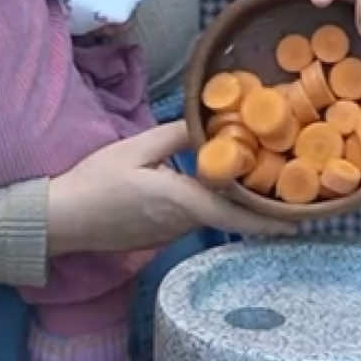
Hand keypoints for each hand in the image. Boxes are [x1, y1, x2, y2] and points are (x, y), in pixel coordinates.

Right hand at [46, 121, 295, 256]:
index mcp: (181, 201)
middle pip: (228, 213)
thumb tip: (207, 125)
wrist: (62, 219)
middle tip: (284, 184)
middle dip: (255, 202)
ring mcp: (169, 233)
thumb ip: (176, 136)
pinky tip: (209, 186)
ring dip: (230, 201)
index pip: (235, 214)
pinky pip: (192, 218)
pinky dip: (207, 204)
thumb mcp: (136, 148)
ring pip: (210, 215)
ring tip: (253, 177)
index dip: (268, 219)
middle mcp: (182, 223)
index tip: (298, 220)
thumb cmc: (95, 181)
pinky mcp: (157, 235)